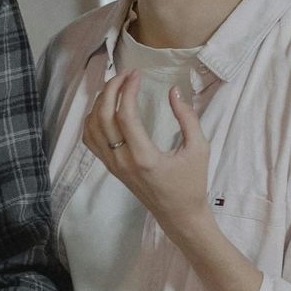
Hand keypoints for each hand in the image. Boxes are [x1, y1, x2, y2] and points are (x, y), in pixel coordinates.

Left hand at [82, 72, 214, 244]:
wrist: (179, 215)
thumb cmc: (191, 183)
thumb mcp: (199, 149)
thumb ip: (187, 118)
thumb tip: (173, 91)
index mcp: (144, 157)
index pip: (126, 115)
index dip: (128, 89)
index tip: (138, 75)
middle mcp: (123, 161)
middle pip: (103, 116)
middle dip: (111, 89)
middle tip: (125, 74)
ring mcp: (113, 166)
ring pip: (92, 127)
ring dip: (100, 102)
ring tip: (116, 87)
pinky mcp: (111, 168)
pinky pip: (91, 140)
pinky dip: (92, 120)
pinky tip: (106, 108)